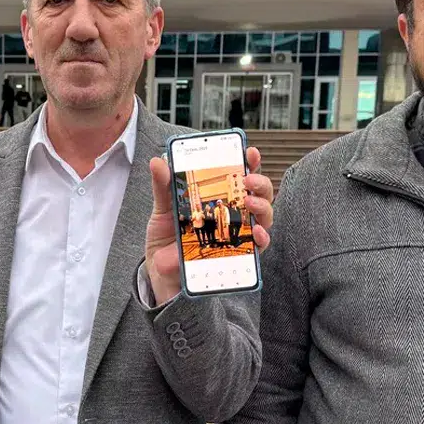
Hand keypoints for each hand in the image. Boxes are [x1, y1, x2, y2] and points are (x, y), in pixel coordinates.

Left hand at [146, 146, 274, 303]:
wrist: (161, 271)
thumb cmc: (167, 237)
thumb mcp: (163, 209)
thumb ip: (163, 185)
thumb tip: (158, 161)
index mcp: (219, 197)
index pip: (240, 175)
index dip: (249, 162)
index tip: (248, 152)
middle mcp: (234, 213)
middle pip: (258, 194)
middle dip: (259, 183)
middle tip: (247, 180)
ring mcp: (238, 234)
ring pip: (264, 217)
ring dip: (262, 207)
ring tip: (250, 203)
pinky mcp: (238, 256)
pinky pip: (258, 247)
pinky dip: (262, 238)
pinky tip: (257, 233)